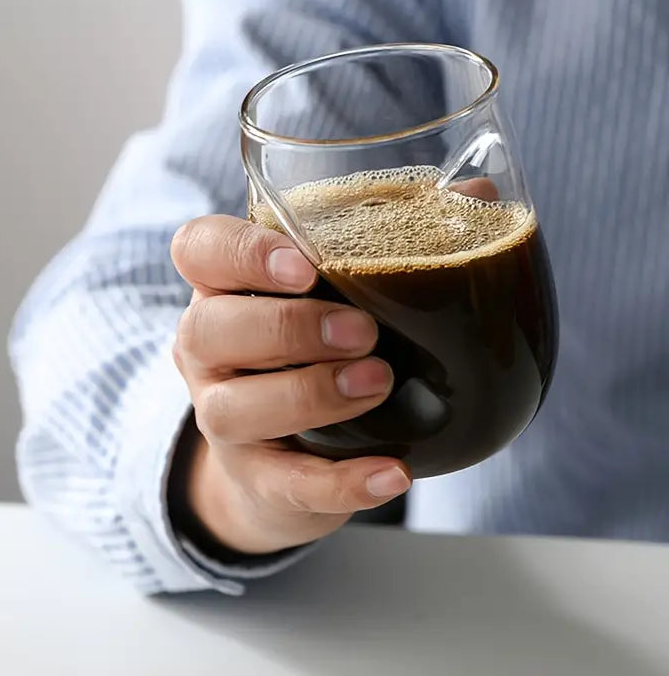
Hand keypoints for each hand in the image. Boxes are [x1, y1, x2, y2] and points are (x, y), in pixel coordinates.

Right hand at [170, 215, 410, 555]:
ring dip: (310, 394)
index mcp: (225, 287)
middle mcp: (209, 350)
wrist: (285, 456)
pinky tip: (395, 472)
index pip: (197, 250)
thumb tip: (477, 191)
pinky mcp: (256, 479)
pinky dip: (342, 481)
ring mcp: (221, 417)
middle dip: (287, 327)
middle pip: (209, 328)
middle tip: (364, 332)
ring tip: (380, 384)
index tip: (304, 266)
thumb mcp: (337, 292)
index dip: (240, 253)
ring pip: (234, 408)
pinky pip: (286, 484)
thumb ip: (392, 240)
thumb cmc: (313, 348)